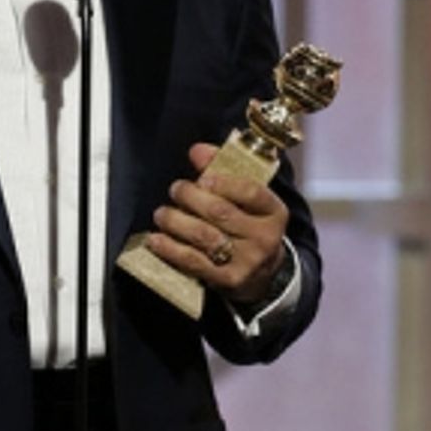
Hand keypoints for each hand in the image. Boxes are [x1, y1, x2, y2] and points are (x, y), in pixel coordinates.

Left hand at [146, 142, 288, 305]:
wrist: (262, 273)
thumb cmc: (248, 225)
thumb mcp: (246, 198)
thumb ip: (223, 169)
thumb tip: (197, 151)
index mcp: (274, 212)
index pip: (252, 192)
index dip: (224, 183)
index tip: (202, 179)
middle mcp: (265, 237)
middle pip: (221, 213)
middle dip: (191, 198)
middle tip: (175, 190)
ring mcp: (247, 261)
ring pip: (205, 236)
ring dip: (177, 222)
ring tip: (162, 214)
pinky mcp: (228, 279)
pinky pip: (194, 261)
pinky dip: (171, 249)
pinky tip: (157, 240)